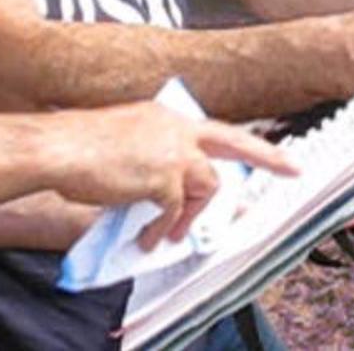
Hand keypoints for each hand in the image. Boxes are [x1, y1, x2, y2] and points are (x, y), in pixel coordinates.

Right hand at [42, 104, 295, 248]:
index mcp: (165, 117)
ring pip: (206, 186)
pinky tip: (146, 236)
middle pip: (233, 144)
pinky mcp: (165, 177)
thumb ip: (151, 159)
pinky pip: (174, 211)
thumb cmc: (78, 146)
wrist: (59, 148)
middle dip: (268, 157)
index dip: (247, 143)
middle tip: (294, 170)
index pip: (216, 130)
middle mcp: (175, 128)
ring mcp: (174, 151)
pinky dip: (162, 228)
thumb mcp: (123, 142)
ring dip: (190, 215)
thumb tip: (165, 192)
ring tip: (165, 233)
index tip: (275, 152)